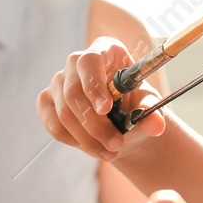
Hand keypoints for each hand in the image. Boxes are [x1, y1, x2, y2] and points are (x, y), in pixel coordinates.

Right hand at [38, 36, 164, 162]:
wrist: (122, 120)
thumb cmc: (134, 103)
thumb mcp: (146, 105)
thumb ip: (150, 111)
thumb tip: (157, 126)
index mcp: (103, 50)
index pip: (89, 61)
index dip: (94, 85)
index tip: (106, 109)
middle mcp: (75, 62)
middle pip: (73, 92)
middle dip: (95, 124)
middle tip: (116, 144)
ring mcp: (58, 81)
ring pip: (64, 113)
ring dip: (88, 138)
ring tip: (111, 152)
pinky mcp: (46, 101)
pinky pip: (54, 125)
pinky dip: (75, 141)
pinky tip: (94, 148)